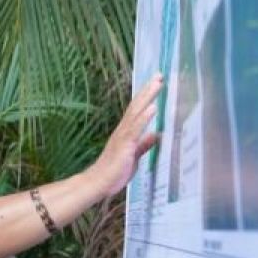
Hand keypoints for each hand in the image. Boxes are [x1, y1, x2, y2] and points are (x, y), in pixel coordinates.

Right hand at [88, 73, 163, 197]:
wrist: (98, 183)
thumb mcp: (134, 156)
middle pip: (137, 106)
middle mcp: (123, 130)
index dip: (147, 96)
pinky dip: (144, 117)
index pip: (137, 110)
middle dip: (148, 90)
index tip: (157, 82)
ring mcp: (123, 136)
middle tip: (159, 74)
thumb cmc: (114, 172)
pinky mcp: (124, 144)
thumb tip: (156, 134)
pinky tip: (152, 107)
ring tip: (157, 83)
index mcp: (126, 133)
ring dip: (147, 97)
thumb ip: (145, 144)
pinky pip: (135, 129)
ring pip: (136, 112)